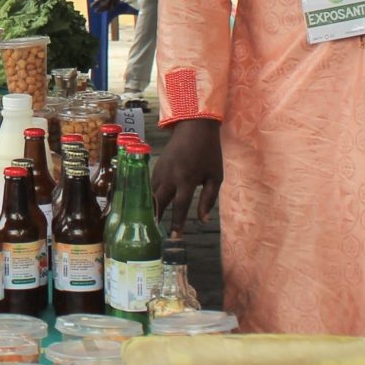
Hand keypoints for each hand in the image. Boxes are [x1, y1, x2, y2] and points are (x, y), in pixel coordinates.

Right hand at [152, 119, 221, 233]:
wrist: (194, 127)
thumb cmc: (209, 152)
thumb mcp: (215, 176)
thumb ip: (208, 199)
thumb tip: (204, 220)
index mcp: (187, 179)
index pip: (180, 206)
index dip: (177, 223)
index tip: (174, 237)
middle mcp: (171, 176)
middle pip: (159, 202)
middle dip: (156, 218)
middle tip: (153, 233)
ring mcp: (161, 170)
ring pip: (151, 194)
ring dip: (150, 208)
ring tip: (148, 223)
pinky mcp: (156, 166)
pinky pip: (150, 185)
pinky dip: (148, 197)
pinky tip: (148, 206)